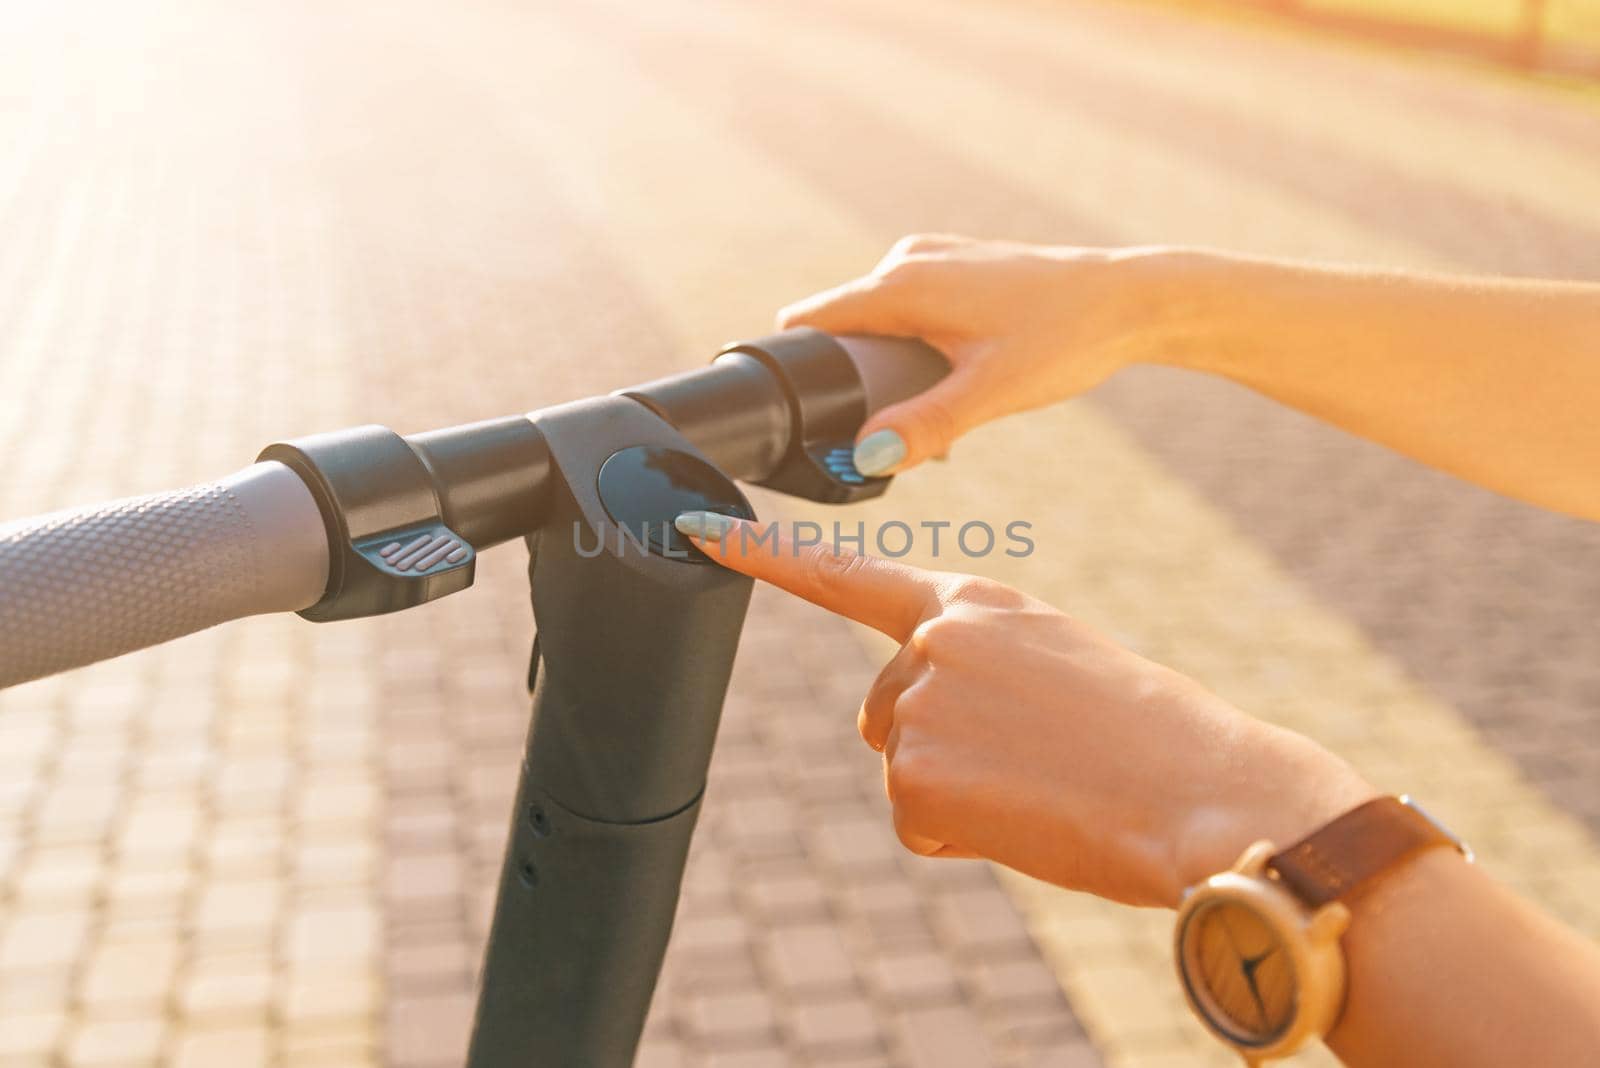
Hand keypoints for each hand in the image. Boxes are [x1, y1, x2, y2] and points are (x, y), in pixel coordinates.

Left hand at [676, 512, 1373, 906]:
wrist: (1206, 791)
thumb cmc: (1150, 733)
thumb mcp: (1056, 660)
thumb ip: (973, 664)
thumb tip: (910, 728)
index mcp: (973, 602)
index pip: (843, 575)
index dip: (763, 554)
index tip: (695, 528)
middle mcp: (930, 643)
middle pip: (884, 709)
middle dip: (938, 742)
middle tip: (1033, 755)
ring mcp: (916, 707)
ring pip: (905, 769)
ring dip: (959, 791)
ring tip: (1042, 782)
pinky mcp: (913, 778)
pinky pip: (918, 823)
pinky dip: (963, 836)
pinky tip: (1027, 819)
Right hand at [779, 234, 1191, 475]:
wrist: (1133, 299)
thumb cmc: (1066, 338)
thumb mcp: (991, 392)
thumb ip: (926, 426)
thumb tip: (867, 458)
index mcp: (902, 282)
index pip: (809, 320)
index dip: (795, 369)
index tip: (801, 416)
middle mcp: (908, 259)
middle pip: (842, 328)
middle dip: (853, 382)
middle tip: (890, 432)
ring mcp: (933, 258)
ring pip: (878, 323)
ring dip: (890, 371)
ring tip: (935, 412)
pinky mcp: (957, 266)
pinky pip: (909, 312)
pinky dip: (916, 351)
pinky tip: (956, 383)